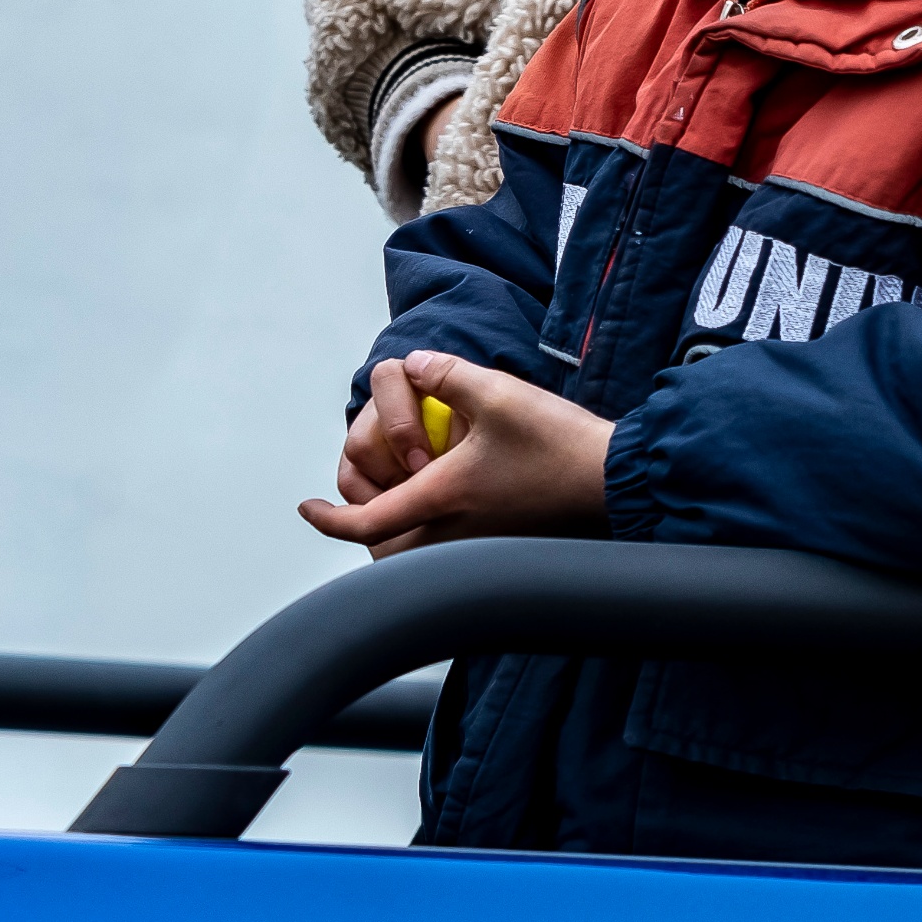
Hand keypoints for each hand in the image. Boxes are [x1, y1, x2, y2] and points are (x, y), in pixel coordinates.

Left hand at [301, 352, 613, 557]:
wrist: (614, 481)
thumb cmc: (560, 443)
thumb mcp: (499, 394)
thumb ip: (448, 374)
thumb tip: (412, 364)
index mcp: (442, 498)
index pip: (365, 522)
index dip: (328, 517)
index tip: (307, 506)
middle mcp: (454, 532)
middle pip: (383, 554)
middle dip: (359, 530)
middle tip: (353, 498)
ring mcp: (479, 545)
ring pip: (415, 557)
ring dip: (394, 533)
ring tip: (392, 498)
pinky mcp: (501, 545)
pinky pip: (446, 553)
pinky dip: (427, 536)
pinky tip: (443, 501)